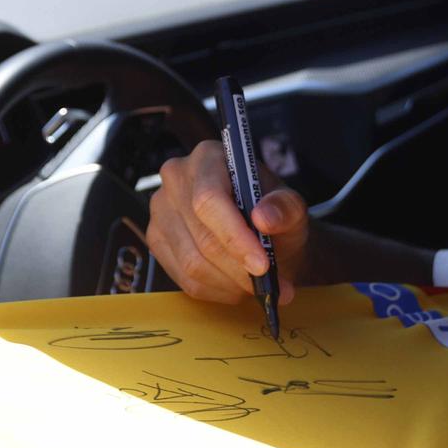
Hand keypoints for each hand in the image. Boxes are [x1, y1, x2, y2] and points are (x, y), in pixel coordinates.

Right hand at [147, 139, 309, 304]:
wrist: (260, 232)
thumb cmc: (274, 214)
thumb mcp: (292, 207)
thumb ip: (285, 208)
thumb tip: (264, 218)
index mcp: (208, 157)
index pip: (210, 200)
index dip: (235, 236)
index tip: (262, 264)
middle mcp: (176, 178)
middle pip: (202, 237)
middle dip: (239, 269)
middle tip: (271, 286)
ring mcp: (161, 210)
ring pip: (192, 263)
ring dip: (230, 284)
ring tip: (257, 287)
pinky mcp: (156, 239)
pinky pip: (183, 279)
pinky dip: (216, 291)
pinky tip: (235, 287)